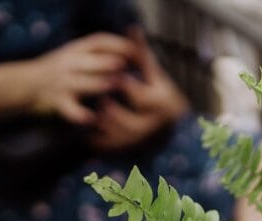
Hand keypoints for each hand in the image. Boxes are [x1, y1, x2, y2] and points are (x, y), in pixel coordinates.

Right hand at [29, 32, 134, 124]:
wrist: (25, 83)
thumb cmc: (59, 69)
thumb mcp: (75, 54)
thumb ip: (96, 54)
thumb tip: (128, 55)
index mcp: (76, 50)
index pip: (98, 42)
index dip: (117, 45)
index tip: (135, 51)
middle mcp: (69, 63)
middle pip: (90, 60)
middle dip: (108, 62)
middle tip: (125, 65)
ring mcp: (62, 83)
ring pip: (82, 82)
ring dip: (99, 83)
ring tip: (114, 84)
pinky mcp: (57, 102)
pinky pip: (70, 109)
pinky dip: (80, 115)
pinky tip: (92, 119)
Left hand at [89, 27, 189, 150]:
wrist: (171, 122)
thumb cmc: (158, 91)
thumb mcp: (153, 72)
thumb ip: (141, 54)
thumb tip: (133, 29)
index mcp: (161, 105)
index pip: (143, 98)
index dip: (128, 87)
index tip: (116, 77)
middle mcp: (155, 126)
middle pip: (133, 124)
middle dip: (115, 114)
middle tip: (103, 103)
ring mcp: (145, 140)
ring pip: (123, 139)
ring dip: (108, 128)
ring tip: (98, 115)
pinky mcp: (135, 150)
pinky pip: (116, 150)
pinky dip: (101, 143)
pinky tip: (90, 134)